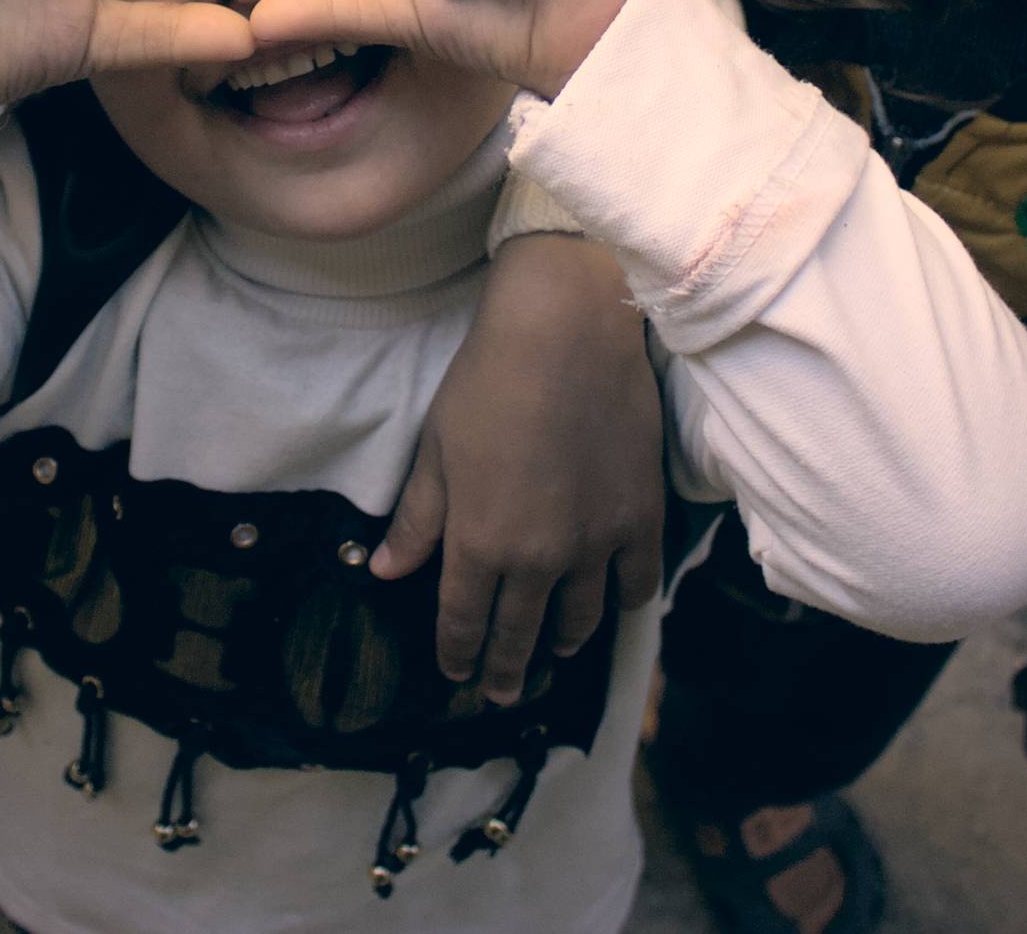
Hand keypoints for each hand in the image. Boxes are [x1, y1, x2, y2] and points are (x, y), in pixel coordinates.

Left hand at [373, 235, 664, 701]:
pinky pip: (636, 585)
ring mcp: (596, 544)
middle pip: (521, 635)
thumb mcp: (436, 452)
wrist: (565, 333)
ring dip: (562, 644)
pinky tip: (612, 606)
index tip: (456, 675)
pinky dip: (622, 603)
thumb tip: (385, 570)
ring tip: (555, 655)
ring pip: (580, 620)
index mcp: (478, 545)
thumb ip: (417, 521)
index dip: (458, 655)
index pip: (464, 622)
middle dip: (507, 671)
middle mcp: (539, 560)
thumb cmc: (487, 382)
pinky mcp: (641, 519)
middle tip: (503, 693)